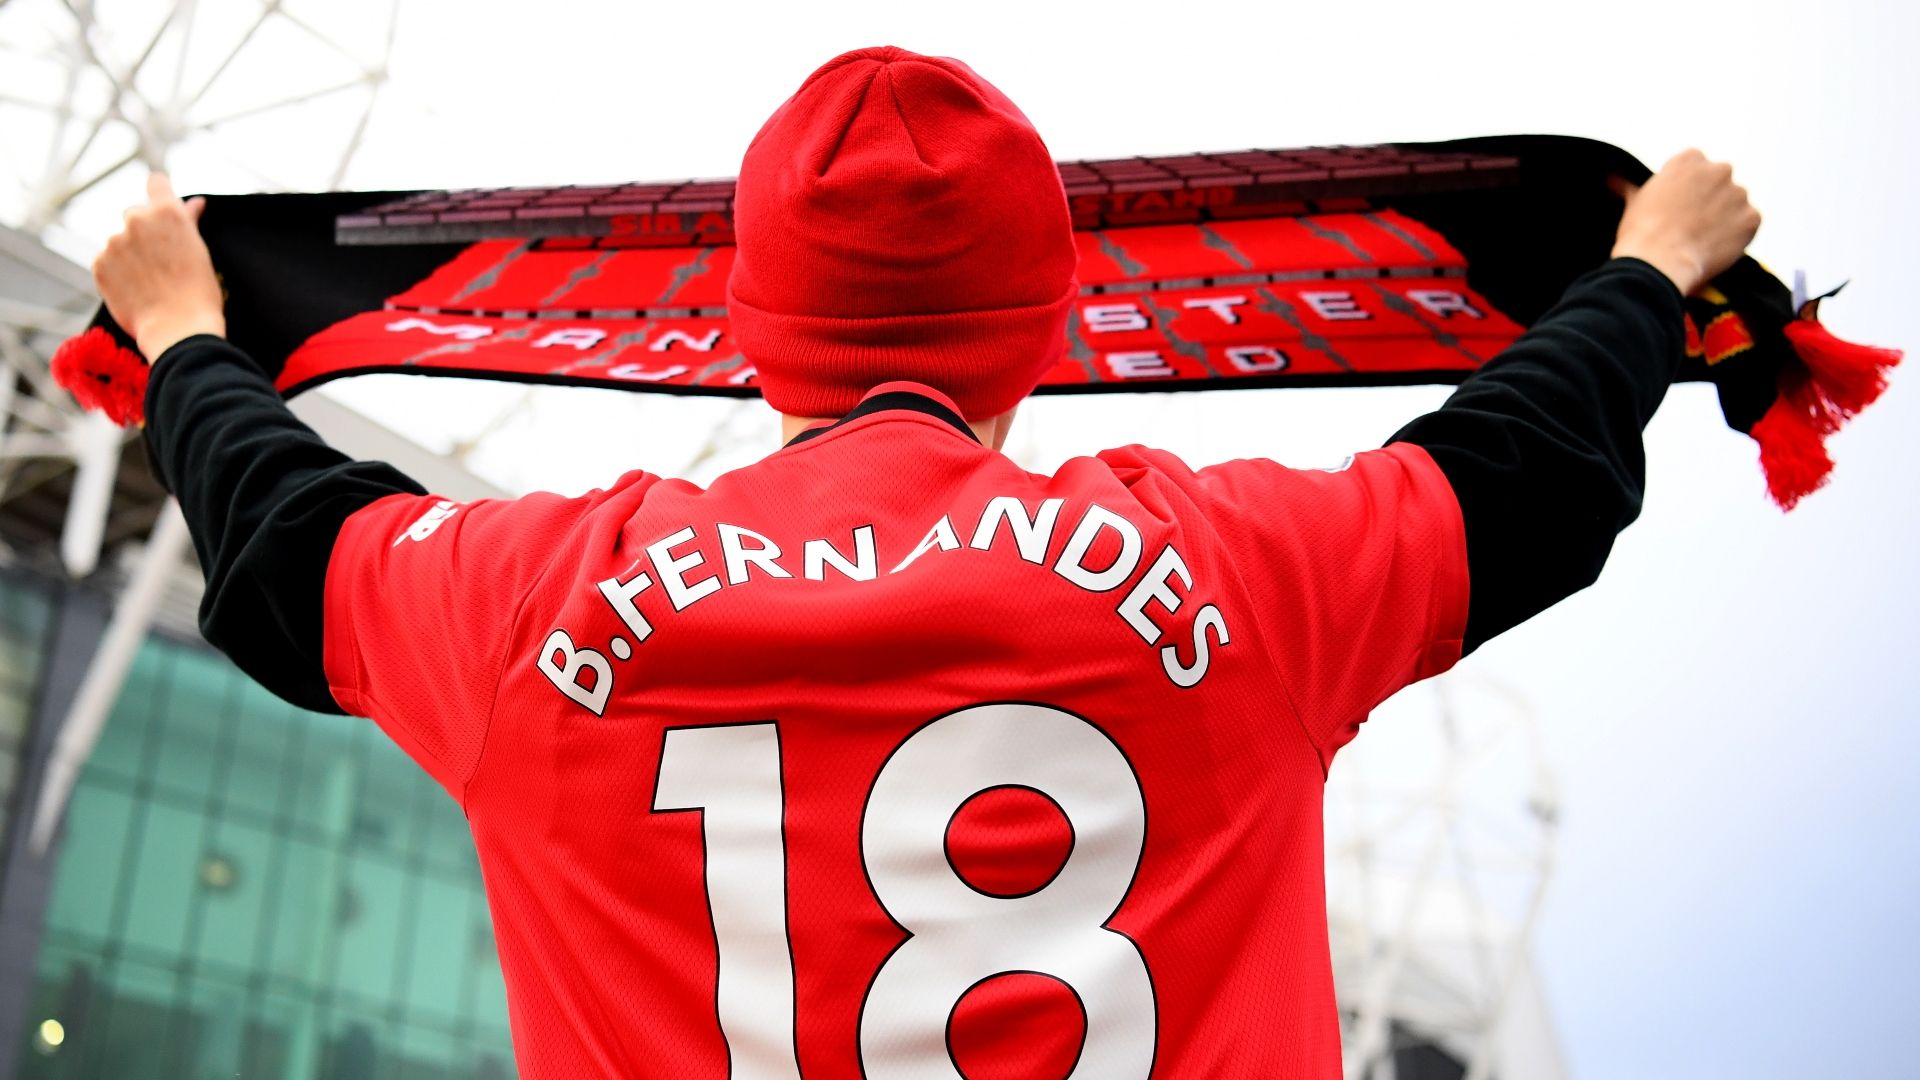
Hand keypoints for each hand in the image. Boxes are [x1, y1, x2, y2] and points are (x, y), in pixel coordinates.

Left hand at [92, 173, 225, 358]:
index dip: (160, 190)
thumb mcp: (200, 252)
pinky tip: (136, 289)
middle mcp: (137, 220)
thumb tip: (194, 203)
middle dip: (144, 230)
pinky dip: (117, 271)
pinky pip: (107, 260)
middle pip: (135, 214)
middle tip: (161, 259)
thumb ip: (189, 221)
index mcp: (167, 212)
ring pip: (120, 240)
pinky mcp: (99, 263)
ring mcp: (114, 241)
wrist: (178, 330)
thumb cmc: (198, 294)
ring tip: (149, 281)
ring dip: (130, 253)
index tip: (161, 201)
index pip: (157, 182)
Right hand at [1610, 149, 1761, 295]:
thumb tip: (1613, 179)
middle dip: (1711, 198)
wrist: (1659, 264)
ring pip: (1736, 203)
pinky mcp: (1751, 218)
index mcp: (1689, 160)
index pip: (1696, 164)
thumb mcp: (1633, 202)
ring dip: (1726, 216)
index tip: (1679, 204)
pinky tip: (1716, 247)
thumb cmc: (1641, 233)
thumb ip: (1632, 186)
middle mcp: (1719, 170)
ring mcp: (1738, 194)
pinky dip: (1738, 234)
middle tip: (1692, 223)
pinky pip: (1749, 223)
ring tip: (1703, 239)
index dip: (1688, 187)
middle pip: (1720, 180)